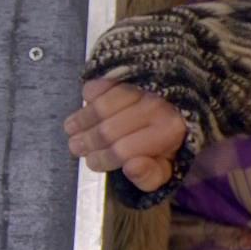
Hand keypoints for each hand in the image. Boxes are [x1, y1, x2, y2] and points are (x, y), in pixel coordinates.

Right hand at [65, 78, 185, 191]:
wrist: (178, 105)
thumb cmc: (166, 140)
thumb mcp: (165, 165)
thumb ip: (150, 176)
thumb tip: (131, 168)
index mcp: (170, 131)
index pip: (122, 151)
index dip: (102, 159)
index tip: (92, 161)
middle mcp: (158, 106)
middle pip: (107, 130)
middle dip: (86, 142)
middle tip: (76, 147)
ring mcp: (145, 86)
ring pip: (100, 107)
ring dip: (81, 120)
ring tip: (72, 130)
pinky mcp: (133, 73)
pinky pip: (100, 85)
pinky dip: (89, 96)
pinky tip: (88, 105)